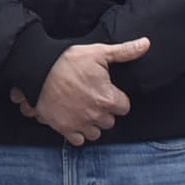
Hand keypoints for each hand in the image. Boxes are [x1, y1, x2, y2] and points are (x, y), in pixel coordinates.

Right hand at [18, 36, 149, 145]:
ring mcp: (80, 123)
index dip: (116, 98)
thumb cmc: (68, 60)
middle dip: (104, 112)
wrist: (38, 70)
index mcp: (107, 98)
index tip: (106, 91)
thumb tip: (146, 44)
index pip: (124, 107)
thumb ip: (124, 51)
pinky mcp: (64, 128)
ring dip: (92, 124)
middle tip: (93, 99)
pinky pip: (79, 140)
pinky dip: (77, 132)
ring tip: (83, 110)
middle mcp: (96, 114)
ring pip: (96, 132)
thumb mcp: (98, 52)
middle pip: (110, 121)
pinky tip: (73, 119)